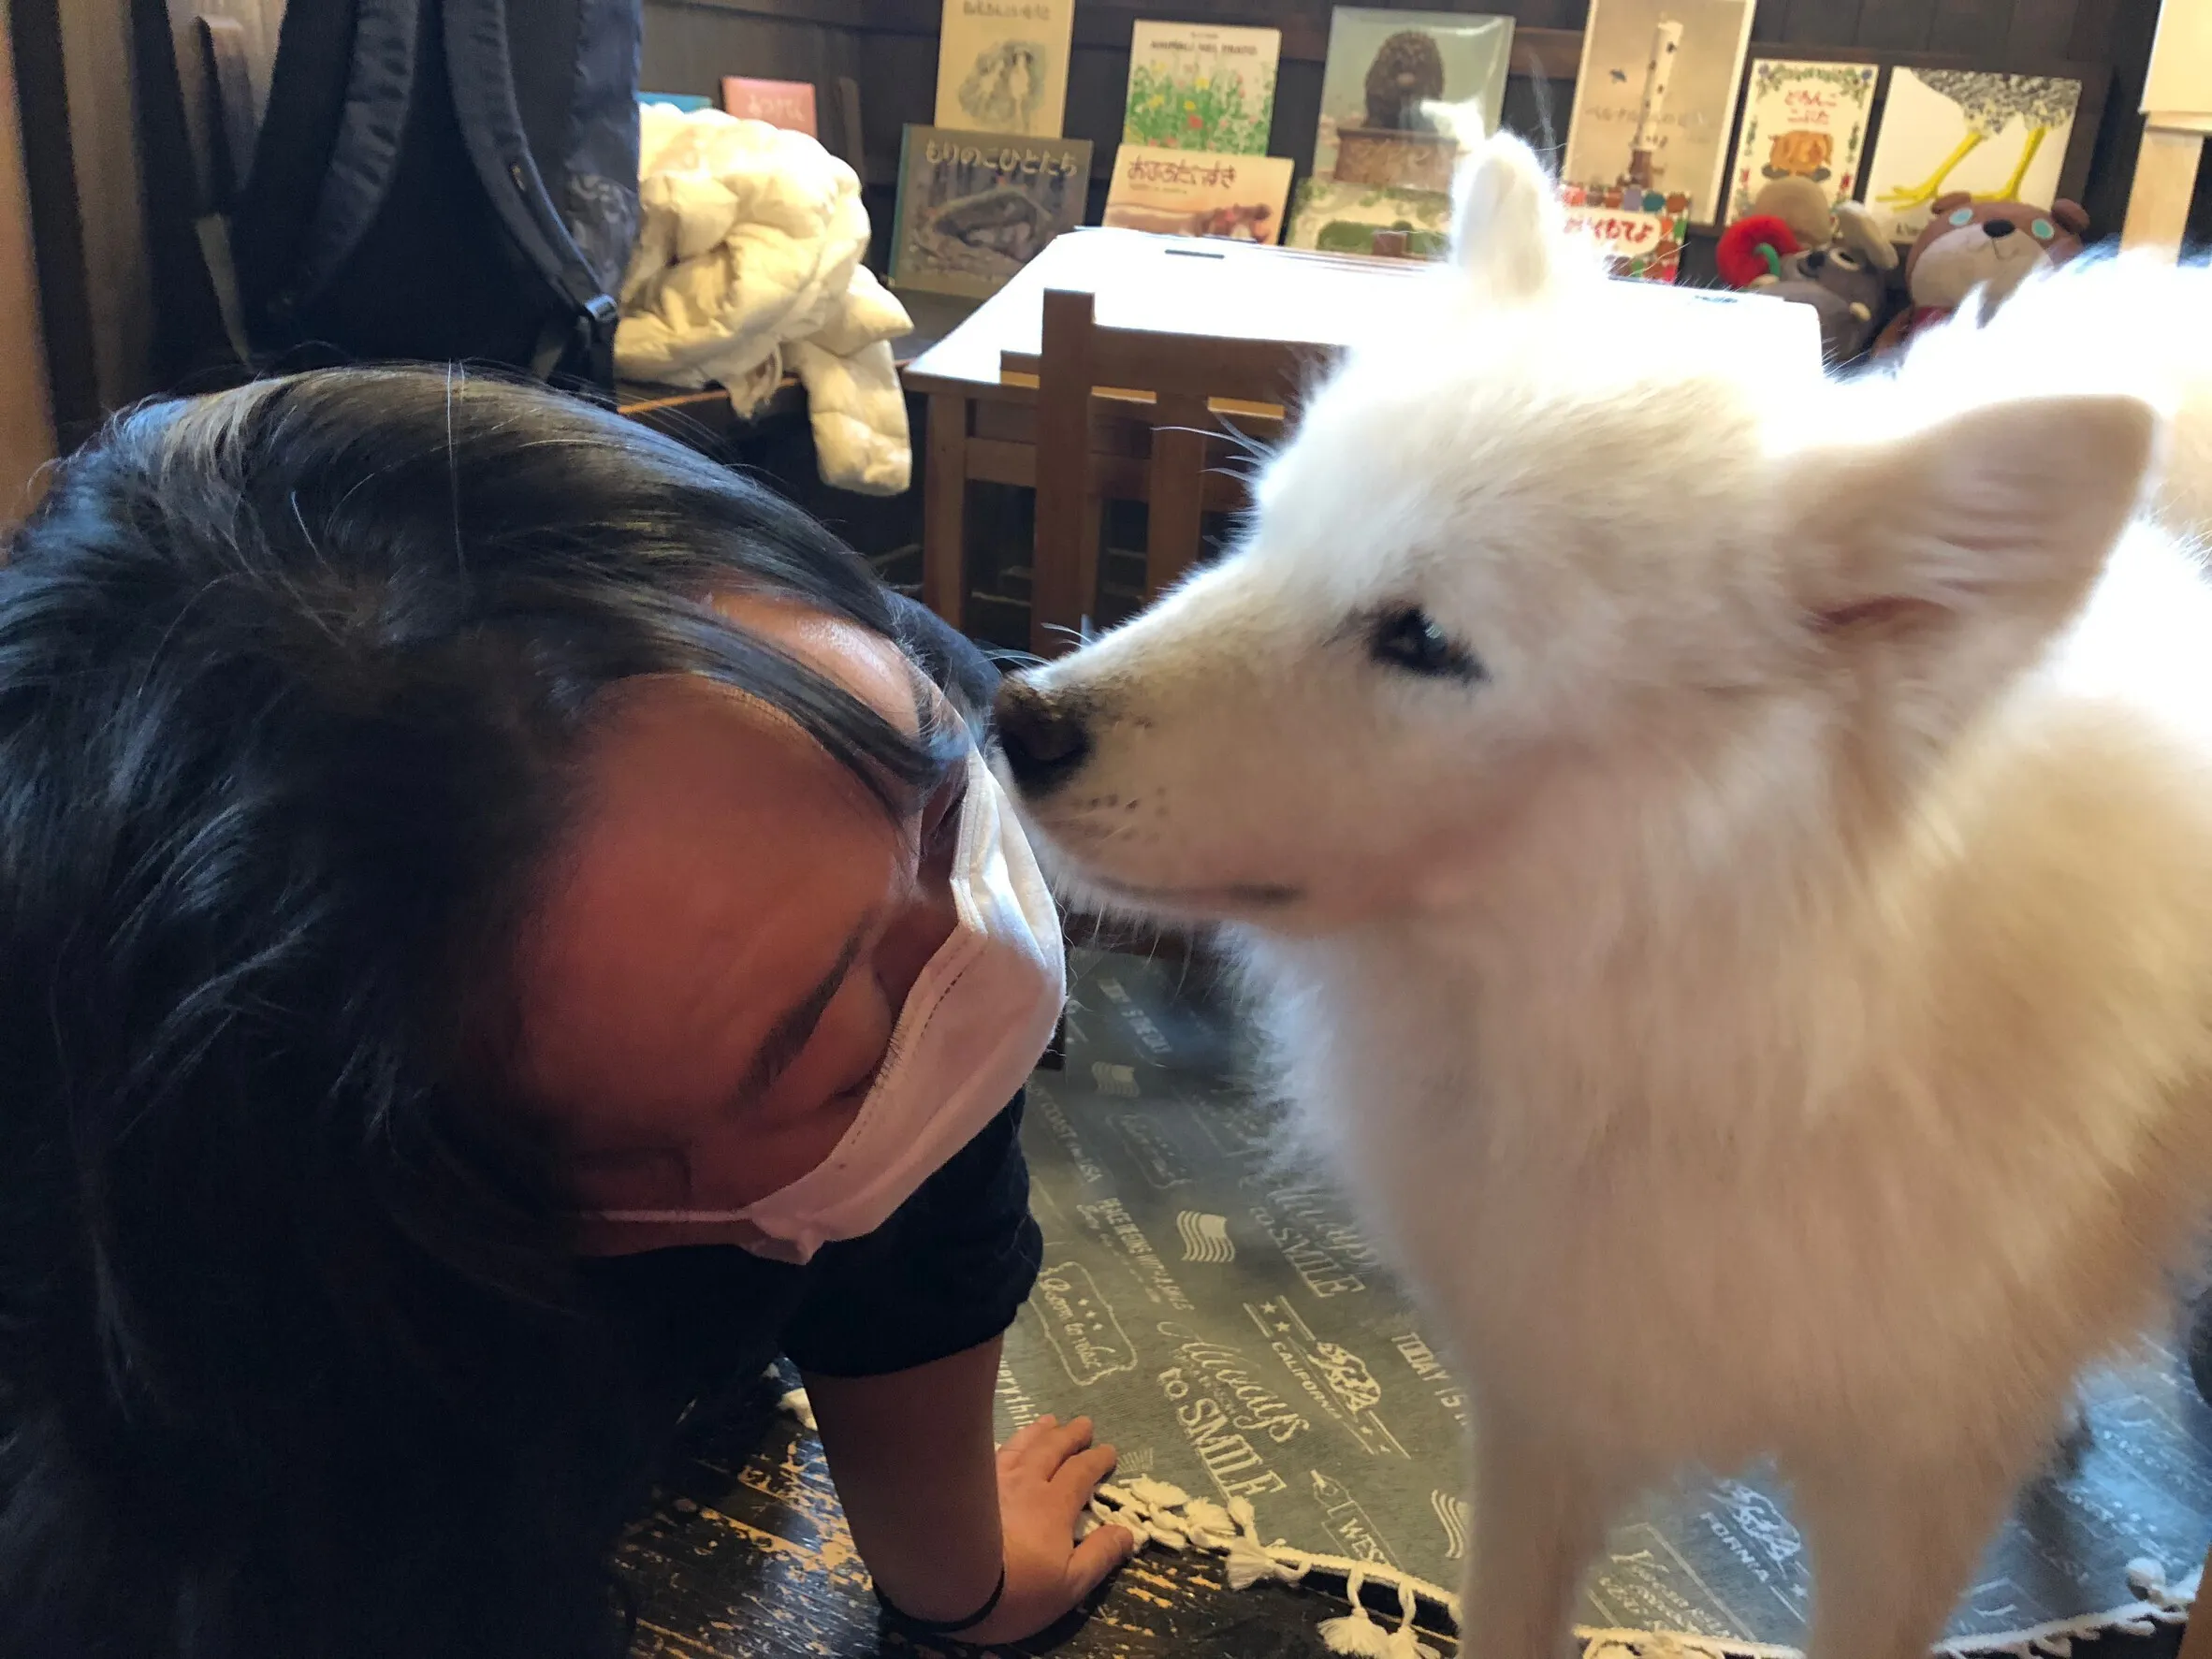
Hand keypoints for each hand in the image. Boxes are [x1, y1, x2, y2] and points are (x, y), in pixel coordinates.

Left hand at [963, 1414, 1137, 1643]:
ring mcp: (991, 1478)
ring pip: (1020, 1445)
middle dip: (1071, 1436)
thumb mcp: (1068, 1586)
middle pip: (1052, 1449)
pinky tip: (1003, 1444)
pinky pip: (991, 1453)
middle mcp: (1025, 1482)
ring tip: (1048, 1421)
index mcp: (1054, 1505)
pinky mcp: (962, 1483)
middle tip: (1083, 1423)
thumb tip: (1127, 1532)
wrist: (947, 1579)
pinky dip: (1006, 1443)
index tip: (1108, 1450)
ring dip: (1038, 1431)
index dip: (1097, 1460)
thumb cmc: (1013, 1591)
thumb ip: (1099, 1556)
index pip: (1081, 1473)